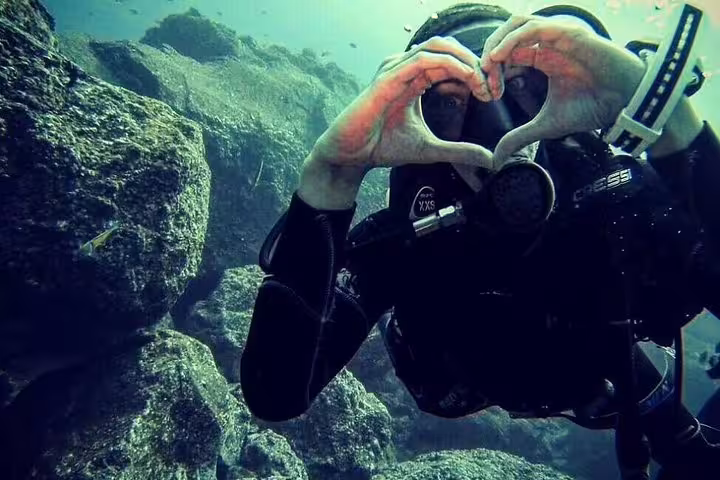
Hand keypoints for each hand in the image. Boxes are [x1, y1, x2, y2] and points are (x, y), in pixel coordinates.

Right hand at [308, 37, 494, 172]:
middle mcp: (405, 67)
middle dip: (474, 62)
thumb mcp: (430, 149)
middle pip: (448, 47)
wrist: (352, 154)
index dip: (475, 72)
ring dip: (465, 60)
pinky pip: (423, 59)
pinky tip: (466, 75)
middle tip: (492, 83)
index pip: (451, 61)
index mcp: (415, 78)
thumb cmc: (382, 147)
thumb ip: (459, 151)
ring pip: (438, 46)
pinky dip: (449, 63)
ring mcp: (395, 68)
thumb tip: (490, 159)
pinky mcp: (388, 77)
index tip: (492, 94)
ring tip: (482, 80)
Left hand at [479, 15, 646, 165]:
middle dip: (489, 55)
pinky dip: (512, 39)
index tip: (487, 95)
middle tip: (482, 80)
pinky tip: (499, 57)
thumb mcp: (546, 125)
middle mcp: (547, 43)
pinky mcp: (568, 33)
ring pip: (517, 24)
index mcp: (541, 57)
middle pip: (506, 35)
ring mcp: (558, 35)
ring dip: (497, 42)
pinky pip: (534, 28)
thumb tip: (496, 158)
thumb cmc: (592, 107)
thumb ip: (520, 137)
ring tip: (487, 64)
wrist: (625, 103)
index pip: (506, 54)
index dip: (491, 72)